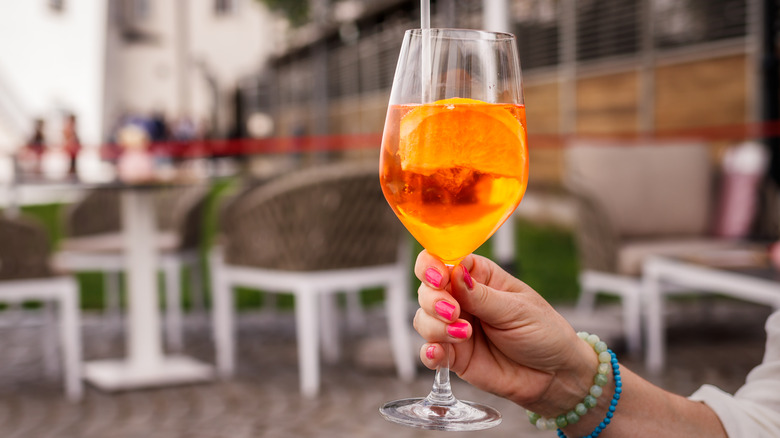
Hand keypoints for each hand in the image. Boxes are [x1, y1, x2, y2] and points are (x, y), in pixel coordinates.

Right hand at [413, 250, 597, 414]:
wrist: (556, 375)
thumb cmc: (543, 332)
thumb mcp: (517, 310)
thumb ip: (482, 296)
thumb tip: (454, 272)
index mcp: (478, 276)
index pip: (443, 261)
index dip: (432, 266)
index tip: (438, 278)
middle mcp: (461, 299)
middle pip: (427, 290)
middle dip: (433, 299)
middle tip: (453, 312)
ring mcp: (454, 328)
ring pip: (423, 320)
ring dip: (435, 326)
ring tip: (463, 335)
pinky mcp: (454, 356)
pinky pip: (430, 352)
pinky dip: (428, 353)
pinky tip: (437, 354)